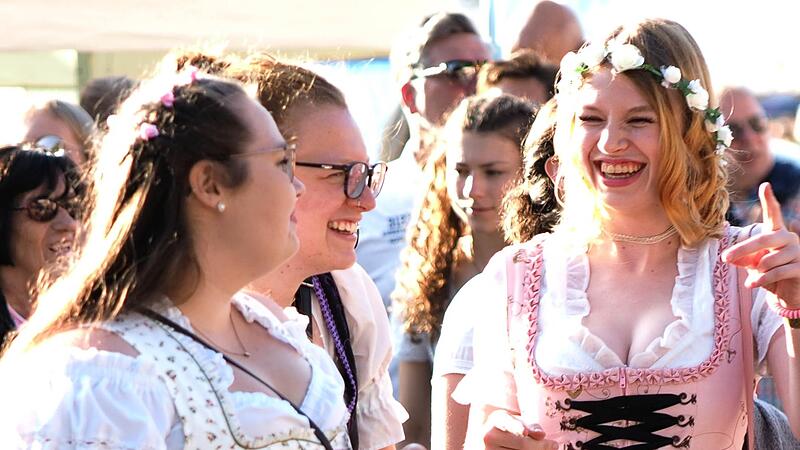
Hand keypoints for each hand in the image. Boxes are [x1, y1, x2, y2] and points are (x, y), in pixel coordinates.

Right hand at [483, 410, 557, 449]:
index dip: (516, 428)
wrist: (489, 437)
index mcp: (496, 419)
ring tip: (548, 449)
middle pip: (522, 443)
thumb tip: (542, 435)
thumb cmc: (509, 428)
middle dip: (541, 445)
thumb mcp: (518, 421)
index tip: (525, 432)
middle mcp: (489, 436)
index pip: (508, 423)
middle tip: (554, 445)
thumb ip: (531, 426)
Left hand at [722, 182, 799, 307]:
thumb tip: (729, 258)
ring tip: (755, 277)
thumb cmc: (766, 273)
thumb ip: (742, 257)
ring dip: (757, 271)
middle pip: (763, 239)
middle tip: (724, 258)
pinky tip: (753, 284)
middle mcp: (789, 238)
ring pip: (769, 260)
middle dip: (742, 249)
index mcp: (776, 232)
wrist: (784, 292)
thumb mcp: (751, 263)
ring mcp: (797, 252)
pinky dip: (761, 279)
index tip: (765, 185)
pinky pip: (776, 272)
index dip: (769, 200)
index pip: (773, 214)